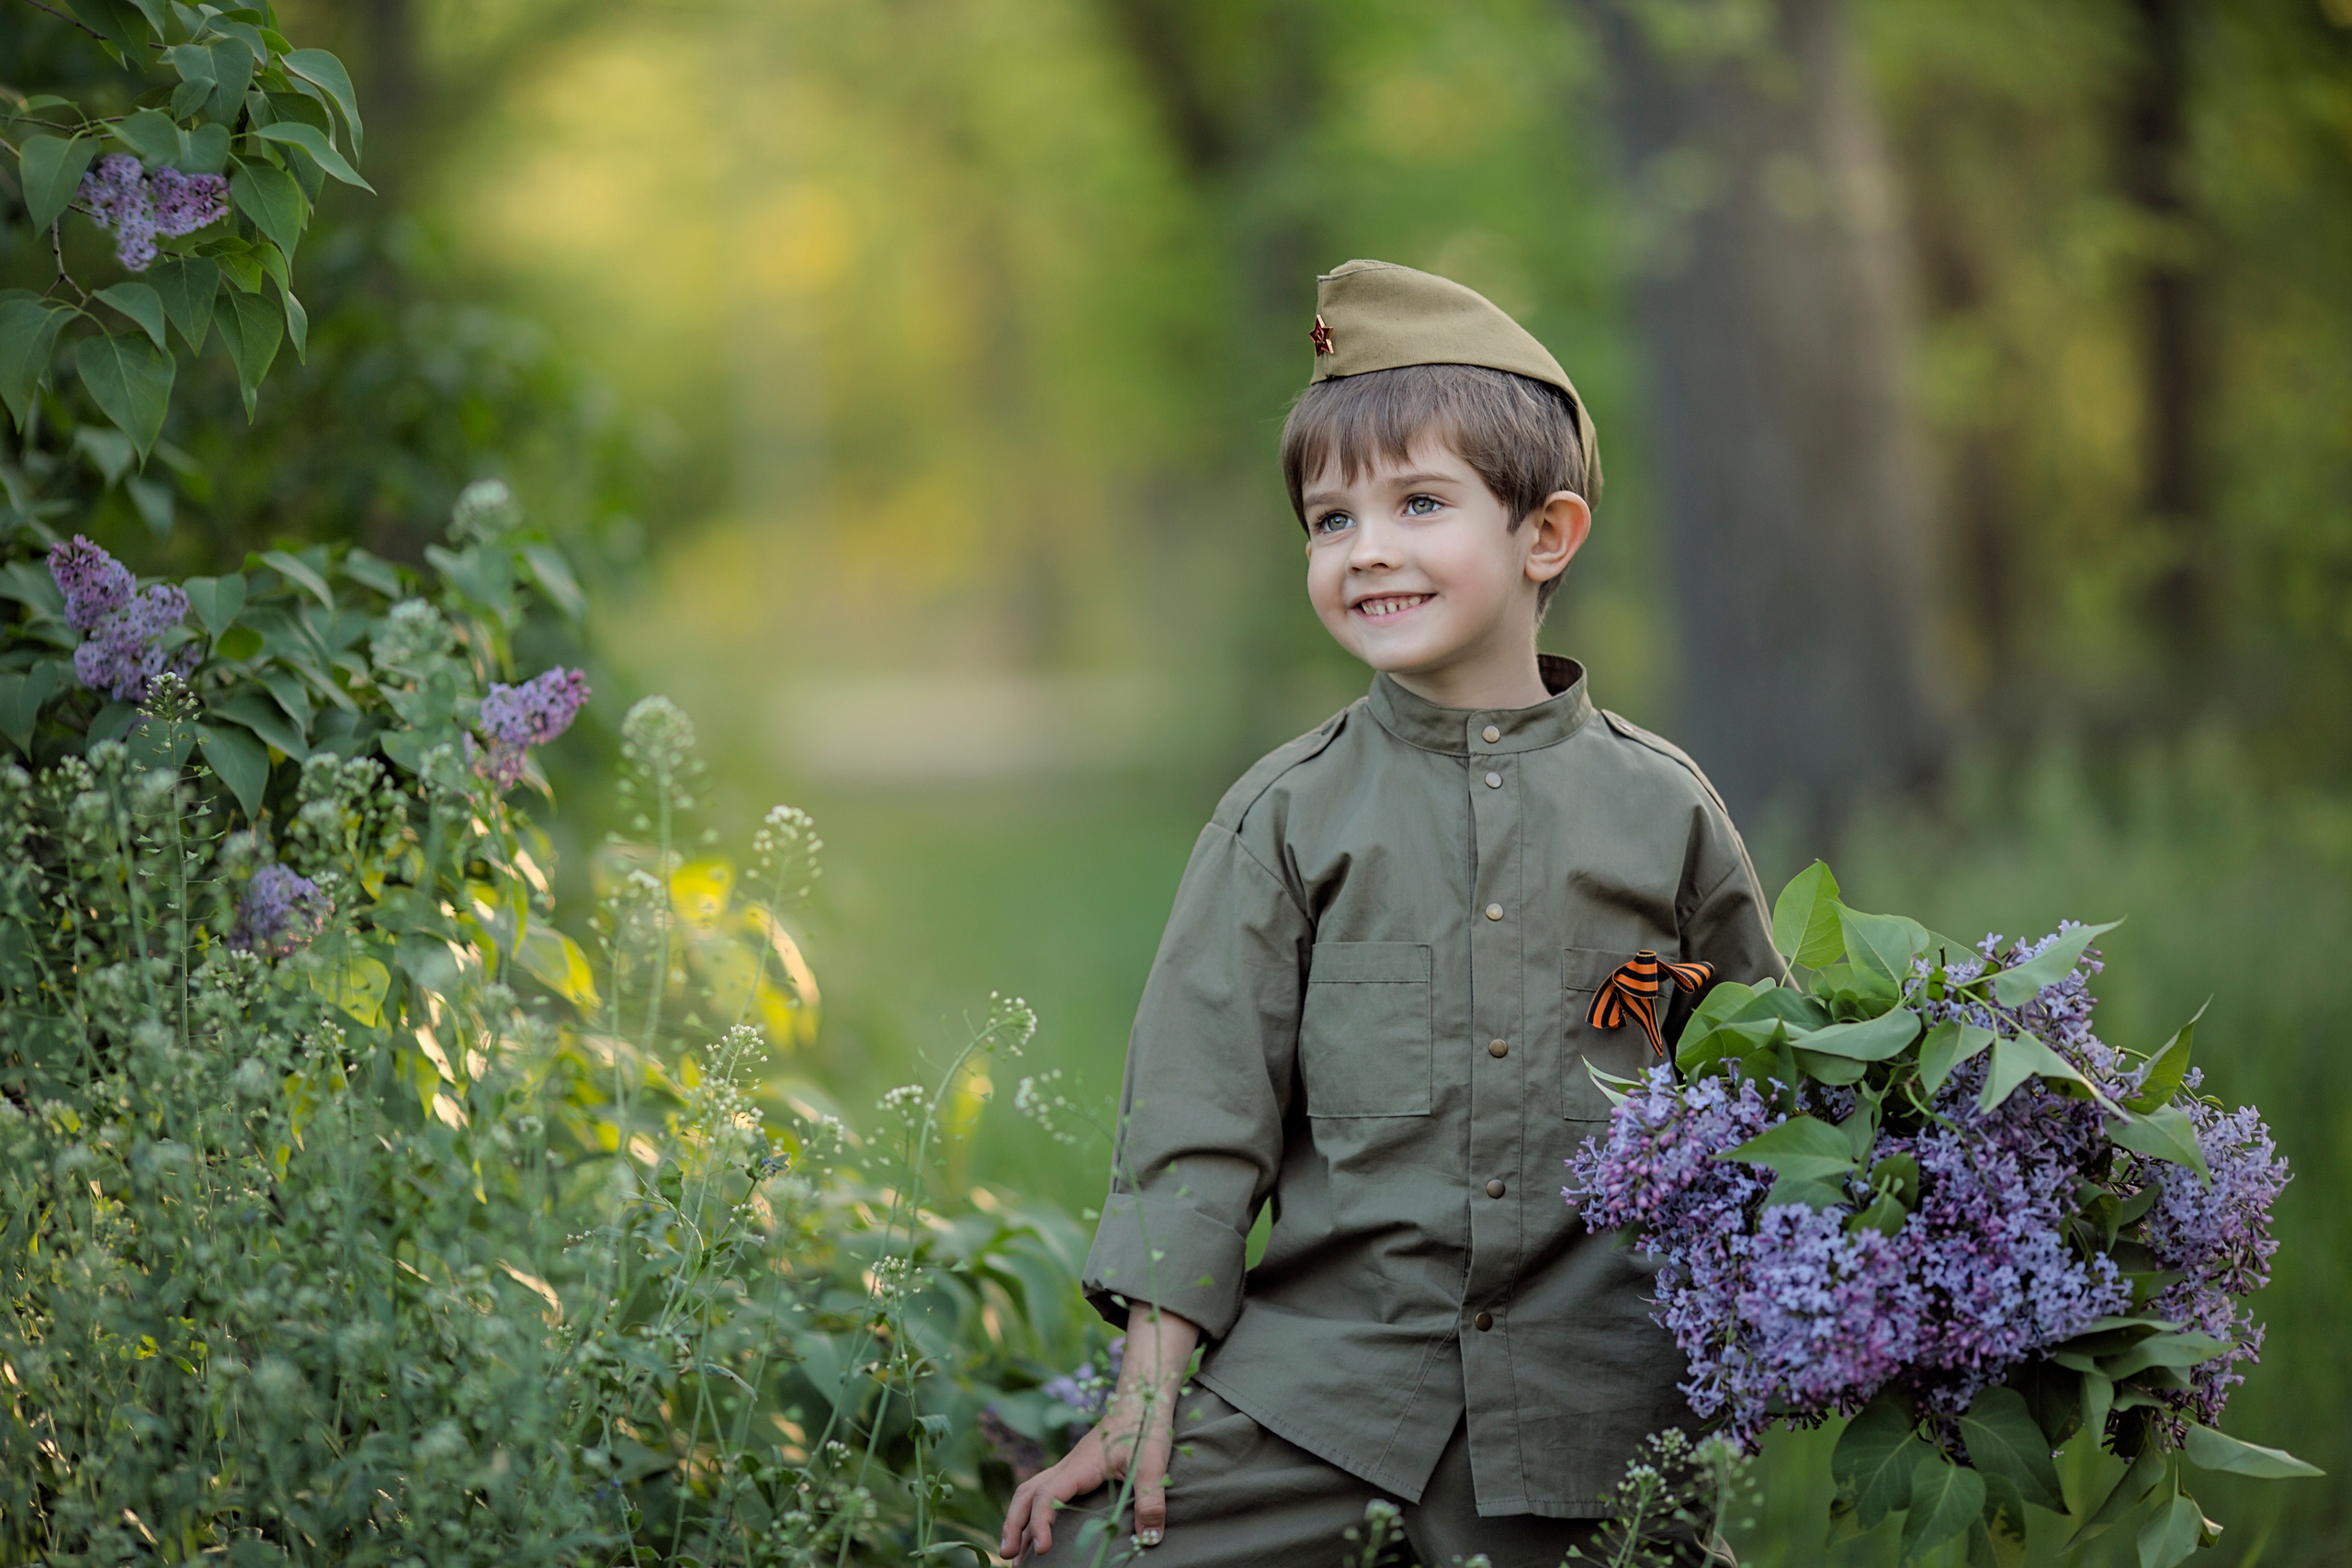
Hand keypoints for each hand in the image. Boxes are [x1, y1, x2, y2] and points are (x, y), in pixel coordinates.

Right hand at [999, 1308, 1199, 1560]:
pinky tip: (1034, 1529)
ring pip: (1030, 1491)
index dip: (1040, 1523)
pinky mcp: (1074, 1470)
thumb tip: (1149, 1539)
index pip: (1047, 1495)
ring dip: (1017, 1518)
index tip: (1043, 1549)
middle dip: (1013, 1524)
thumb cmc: (1145, 1428)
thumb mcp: (1153, 1464)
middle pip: (1026, 1493)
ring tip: (1013, 1551)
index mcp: (1080, 1466)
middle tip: (1008, 1556)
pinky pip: (1042, 1490)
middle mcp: (1067, 1466)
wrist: (1140, 1399)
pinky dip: (1031, 1510)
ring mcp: (1068, 1467)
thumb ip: (1151, 1500)